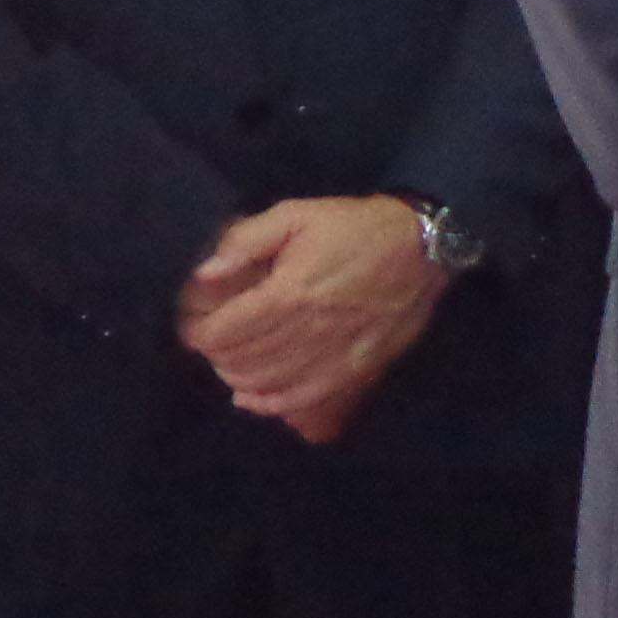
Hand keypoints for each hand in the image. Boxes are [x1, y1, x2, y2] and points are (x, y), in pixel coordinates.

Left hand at [178, 195, 447, 438]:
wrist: (424, 247)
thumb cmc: (356, 227)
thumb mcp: (297, 214)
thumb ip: (246, 241)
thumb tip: (205, 274)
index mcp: (288, 294)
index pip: (223, 332)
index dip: (198, 333)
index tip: (193, 324)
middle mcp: (307, 333)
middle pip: (241, 361)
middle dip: (217, 353)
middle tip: (214, 339)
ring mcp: (332, 357)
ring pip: (266, 384)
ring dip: (238, 377)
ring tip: (232, 362)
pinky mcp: (355, 370)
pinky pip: (303, 400)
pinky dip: (271, 403)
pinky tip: (255, 397)